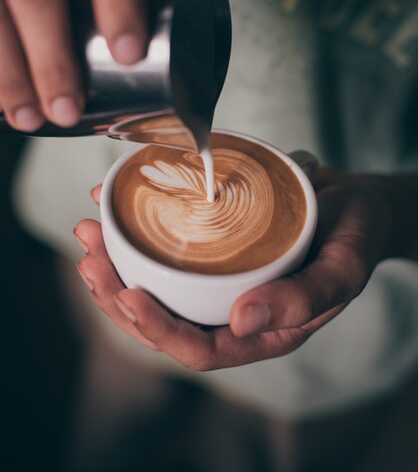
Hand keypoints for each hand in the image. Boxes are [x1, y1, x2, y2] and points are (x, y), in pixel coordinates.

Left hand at [73, 171, 390, 369]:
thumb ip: (304, 299)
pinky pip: (165, 250)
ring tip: (88, 231)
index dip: (158, 330)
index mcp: (262, 330)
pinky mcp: (211, 249)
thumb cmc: (356, 235)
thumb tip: (242, 322)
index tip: (126, 294)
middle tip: (89, 256)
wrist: (355, 203)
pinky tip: (111, 207)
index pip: (200, 348)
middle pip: (164, 319)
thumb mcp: (345, 265)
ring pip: (155, 286)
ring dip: (115, 264)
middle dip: (117, 295)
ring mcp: (218, 279)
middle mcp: (232, 309)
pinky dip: (133, 233)